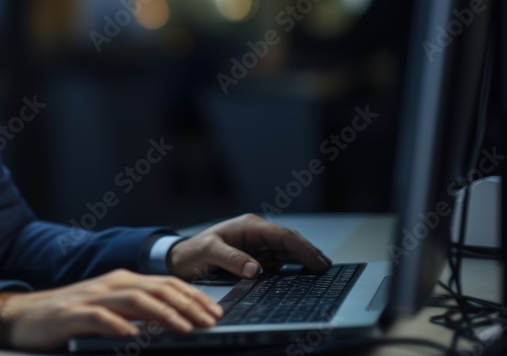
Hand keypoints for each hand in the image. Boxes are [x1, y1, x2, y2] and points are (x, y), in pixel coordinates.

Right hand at [0, 269, 222, 350]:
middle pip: (155, 288)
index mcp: (122, 281)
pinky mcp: (72, 314)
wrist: (23, 317)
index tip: (216, 313)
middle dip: (187, 305)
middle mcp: (110, 283)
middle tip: (211, 321)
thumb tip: (174, 323)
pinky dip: (118, 326)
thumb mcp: (109, 311)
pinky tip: (133, 337)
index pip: (165, 283)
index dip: (193, 297)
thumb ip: (137, 313)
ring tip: (184, 329)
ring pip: (133, 299)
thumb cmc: (70, 317)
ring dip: (162, 314)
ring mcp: (90, 297)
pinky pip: (98, 318)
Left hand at [167, 213, 331, 280]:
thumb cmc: (192, 251)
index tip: (317, 261)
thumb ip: (231, 259)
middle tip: (326, 268)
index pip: (282, 235)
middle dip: (309, 253)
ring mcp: (258, 247)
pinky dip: (292, 270)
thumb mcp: (208, 252)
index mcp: (249, 226)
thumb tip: (256, 269)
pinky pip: (279, 264)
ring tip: (321, 273)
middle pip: (290, 243)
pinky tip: (303, 278)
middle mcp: (257, 234)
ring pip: (287, 253)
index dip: (302, 248)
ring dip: (304, 261)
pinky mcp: (256, 259)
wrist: (180, 259)